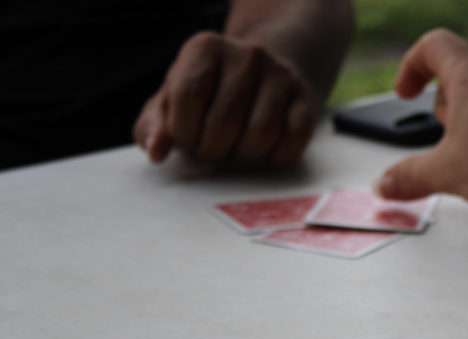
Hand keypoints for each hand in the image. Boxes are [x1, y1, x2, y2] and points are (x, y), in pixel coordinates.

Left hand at [134, 31, 318, 165]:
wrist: (265, 74)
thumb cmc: (212, 93)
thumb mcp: (174, 101)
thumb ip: (155, 126)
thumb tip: (157, 151)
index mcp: (206, 48)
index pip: (189, 97)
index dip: (185, 132)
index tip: (189, 139)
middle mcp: (247, 54)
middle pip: (225, 121)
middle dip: (214, 149)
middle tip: (213, 148)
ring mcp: (281, 75)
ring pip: (262, 134)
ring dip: (245, 156)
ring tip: (237, 149)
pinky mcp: (307, 99)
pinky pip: (293, 141)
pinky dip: (276, 157)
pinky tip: (265, 149)